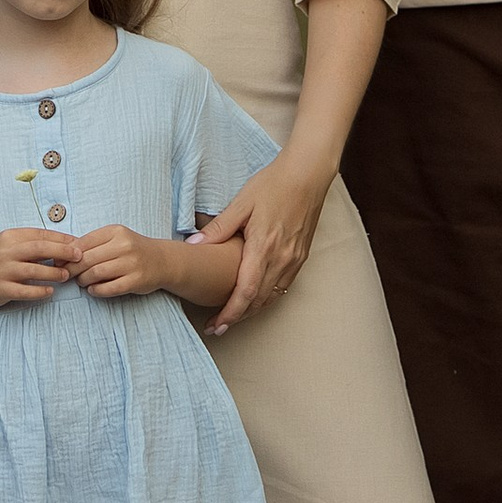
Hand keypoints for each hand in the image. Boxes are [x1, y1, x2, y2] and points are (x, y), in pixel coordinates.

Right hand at [0, 226, 81, 309]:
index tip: (78, 243)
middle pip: (39, 248)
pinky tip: (50, 291)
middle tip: (79, 256)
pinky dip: (40, 291)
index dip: (61, 238)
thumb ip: (32, 244)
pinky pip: (25, 290)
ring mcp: (2, 270)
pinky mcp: (1, 289)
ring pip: (34, 270)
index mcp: (10, 236)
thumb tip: (65, 245)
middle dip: (63, 251)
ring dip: (54, 272)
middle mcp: (5, 251)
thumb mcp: (10, 246)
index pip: (40, 234)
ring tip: (66, 275)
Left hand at [71, 224, 172, 300]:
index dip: (68, 254)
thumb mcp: (115, 238)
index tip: (60, 261)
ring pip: (96, 273)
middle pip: (87, 259)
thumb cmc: (133, 249)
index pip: (84, 242)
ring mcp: (131, 264)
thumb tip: (65, 254)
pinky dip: (96, 290)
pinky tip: (93, 290)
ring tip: (81, 281)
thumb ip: (93, 243)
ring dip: (83, 280)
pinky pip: (109, 288)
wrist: (162, 260)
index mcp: (116, 231)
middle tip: (67, 274)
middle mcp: (124, 245)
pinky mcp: (136, 281)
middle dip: (73, 269)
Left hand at [192, 158, 328, 332]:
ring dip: (252, 310)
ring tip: (233, 316)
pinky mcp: (301, 257)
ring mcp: (294, 260)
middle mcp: (282, 259)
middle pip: (257, 301)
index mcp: (264, 248)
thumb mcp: (242, 203)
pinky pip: (282, 287)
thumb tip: (193, 244)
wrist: (308, 175)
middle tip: (217, 327)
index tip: (215, 325)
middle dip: (237, 317)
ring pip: (271, 297)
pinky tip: (255, 298)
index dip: (229, 313)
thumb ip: (218, 228)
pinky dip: (266, 298)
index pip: (245, 292)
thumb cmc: (273, 184)